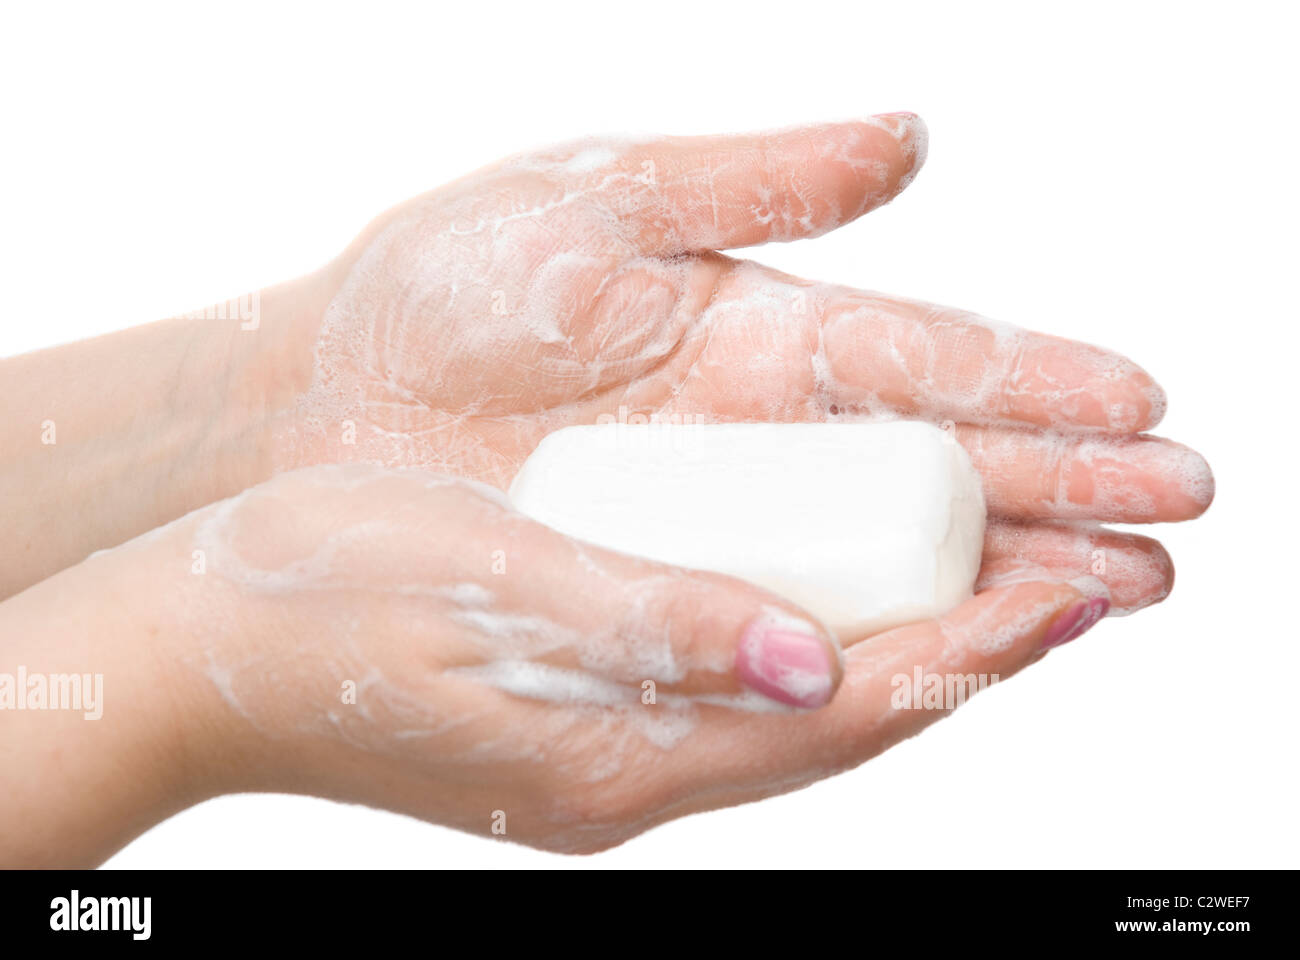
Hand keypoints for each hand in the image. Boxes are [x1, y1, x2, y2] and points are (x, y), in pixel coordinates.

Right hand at [44, 464, 1101, 857]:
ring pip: (800, 720)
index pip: (842, 712)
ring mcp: (608, 765)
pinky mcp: (584, 733)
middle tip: (1074, 590)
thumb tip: (807, 663)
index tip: (1066, 595)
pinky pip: (737, 703)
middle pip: (843, 728)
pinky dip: (816, 656)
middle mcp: (632, 778)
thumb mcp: (492, 587)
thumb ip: (652, 625)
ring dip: (904, 660)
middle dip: (967, 660)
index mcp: (618, 751)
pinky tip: (845, 612)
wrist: (203, 650)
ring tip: (997, 598)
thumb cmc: (326, 594)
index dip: (965, 654)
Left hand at [275, 114, 1211, 616]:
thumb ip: (754, 180)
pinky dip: (877, 632)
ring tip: (1112, 594)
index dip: (1034, 383)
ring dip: (999, 574)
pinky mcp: (659, 584)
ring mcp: (712, 516)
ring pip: (881, 553)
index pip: (926, 358)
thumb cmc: (439, 288)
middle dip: (1060, 490)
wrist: (316, 398)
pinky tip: (963, 649)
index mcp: (758, 325)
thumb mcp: (597, 198)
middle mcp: (757, 431)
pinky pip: (787, 615)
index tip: (1140, 407)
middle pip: (932, 466)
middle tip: (1176, 522)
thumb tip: (912, 141)